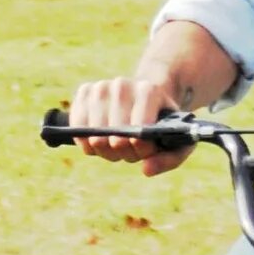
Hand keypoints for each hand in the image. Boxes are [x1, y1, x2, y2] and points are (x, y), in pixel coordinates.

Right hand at [68, 72, 194, 175]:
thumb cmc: (161, 124)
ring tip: (113, 146)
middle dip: (120, 150)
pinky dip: (83, 139)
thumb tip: (145, 170)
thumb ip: (169, 159)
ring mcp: (102, 86)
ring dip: (102, 148)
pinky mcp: (85, 90)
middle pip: (112, 132)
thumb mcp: (177, 141)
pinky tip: (94, 142)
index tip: (143, 148)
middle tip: (128, 149)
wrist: (148, 96)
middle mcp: (123, 84)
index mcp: (149, 91)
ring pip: (92, 132)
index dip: (139, 147)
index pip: (137, 128)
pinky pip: (76, 123)